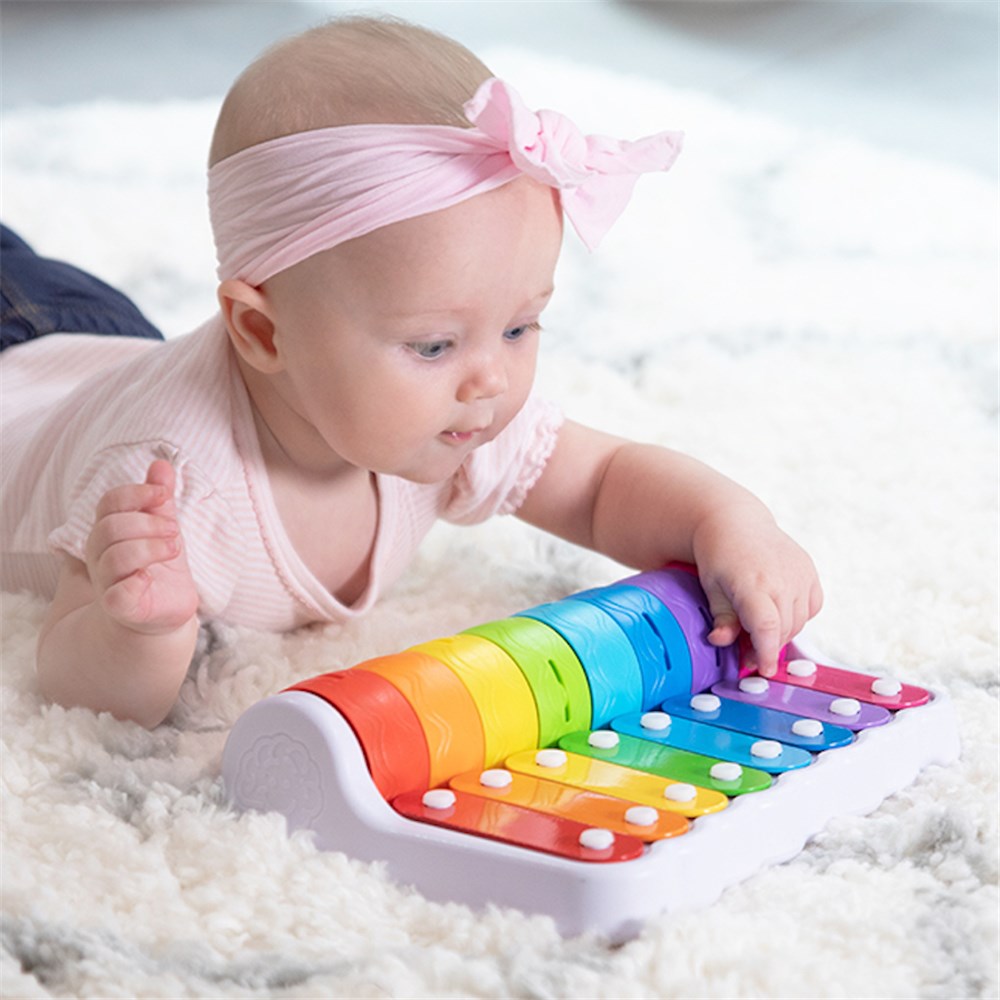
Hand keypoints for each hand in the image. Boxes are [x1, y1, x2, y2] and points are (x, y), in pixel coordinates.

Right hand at [84, 460, 198, 634]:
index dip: (135, 493)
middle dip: (147, 523)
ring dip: (150, 548)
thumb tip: (160, 464)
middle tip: (174, 530)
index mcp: (110, 530)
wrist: (162, 611)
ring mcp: (107, 582)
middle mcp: (101, 555)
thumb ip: (159, 499)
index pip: (109, 503)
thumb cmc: (158, 566)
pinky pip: (118, 594)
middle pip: (110, 528)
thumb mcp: (163, 527)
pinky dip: (136, 582)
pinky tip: (151, 578)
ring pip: (116, 557)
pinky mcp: (120, 607)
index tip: (163, 494)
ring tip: (174, 548)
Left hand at [692, 510, 822, 675]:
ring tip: (757, 629)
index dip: (767, 653)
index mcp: (753, 582)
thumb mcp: (711, 587)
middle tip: (747, 655)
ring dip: (780, 633)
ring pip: (798, 623)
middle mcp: (782, 578)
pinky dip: (795, 617)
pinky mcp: (810, 572)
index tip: (764, 670)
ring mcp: (800, 574)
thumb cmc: (718, 555)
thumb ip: (722, 618)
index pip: (767, 627)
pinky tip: (776, 609)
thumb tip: (721, 641)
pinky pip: (810, 609)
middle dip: (767, 647)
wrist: (735, 522)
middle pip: (783, 630)